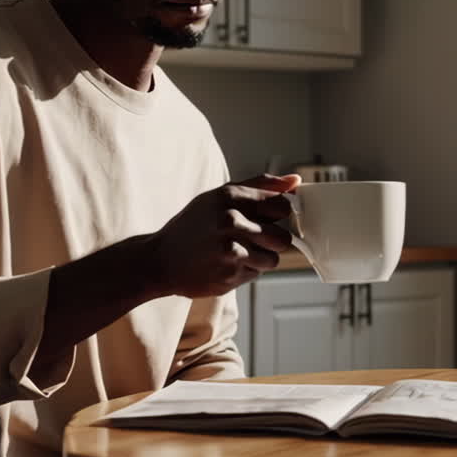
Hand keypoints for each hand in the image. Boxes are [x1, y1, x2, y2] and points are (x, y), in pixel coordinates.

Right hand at [147, 174, 299, 297]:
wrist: (160, 260)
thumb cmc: (194, 225)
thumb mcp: (220, 197)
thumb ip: (260, 186)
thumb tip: (296, 181)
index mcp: (230, 197)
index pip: (282, 206)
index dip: (279, 215)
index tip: (269, 219)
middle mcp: (231, 221)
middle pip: (283, 237)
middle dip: (272, 241)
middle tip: (251, 239)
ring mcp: (230, 250)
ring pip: (272, 259)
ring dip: (259, 259)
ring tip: (235, 253)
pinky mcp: (229, 275)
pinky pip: (256, 274)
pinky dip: (245, 271)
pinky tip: (225, 264)